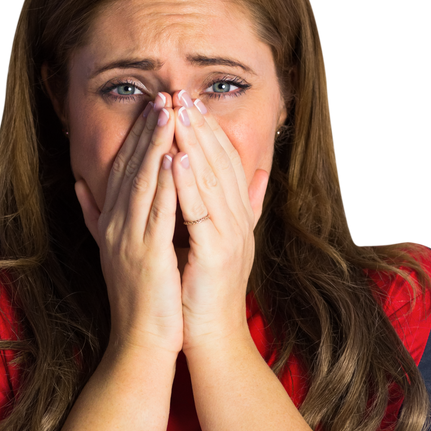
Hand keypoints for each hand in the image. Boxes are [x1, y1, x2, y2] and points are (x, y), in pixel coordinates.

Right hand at [74, 96, 183, 356]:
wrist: (140, 343)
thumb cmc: (139, 301)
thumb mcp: (114, 252)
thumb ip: (96, 217)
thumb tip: (79, 186)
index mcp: (112, 224)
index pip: (124, 169)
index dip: (137, 136)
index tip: (154, 105)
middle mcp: (116, 226)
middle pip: (130, 167)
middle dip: (147, 129)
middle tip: (163, 93)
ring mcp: (129, 240)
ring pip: (142, 182)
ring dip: (155, 144)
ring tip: (169, 111)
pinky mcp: (147, 255)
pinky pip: (156, 212)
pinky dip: (163, 183)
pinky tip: (172, 157)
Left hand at [169, 90, 269, 353]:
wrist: (211, 338)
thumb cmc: (203, 295)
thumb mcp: (216, 245)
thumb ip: (226, 212)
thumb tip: (251, 181)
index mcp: (237, 218)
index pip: (226, 164)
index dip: (210, 132)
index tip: (191, 102)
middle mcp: (240, 222)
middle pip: (222, 164)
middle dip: (201, 127)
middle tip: (183, 93)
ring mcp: (231, 236)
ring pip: (213, 180)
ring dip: (196, 144)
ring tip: (179, 113)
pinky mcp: (217, 252)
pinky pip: (202, 211)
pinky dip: (191, 182)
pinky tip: (180, 157)